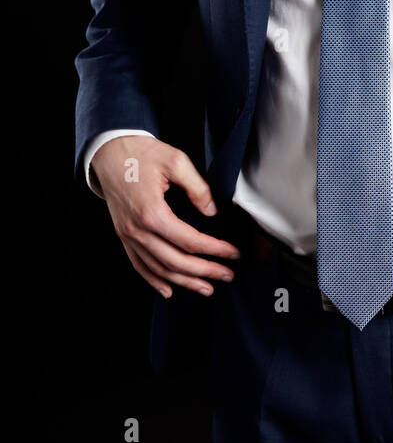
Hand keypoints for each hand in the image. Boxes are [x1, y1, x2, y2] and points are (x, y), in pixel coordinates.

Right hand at [91, 136, 240, 298]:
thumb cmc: (141, 153)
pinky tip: (168, 290)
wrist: (108, 152)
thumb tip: (212, 211)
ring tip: (206, 288)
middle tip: (228, 275)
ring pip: (158, 268)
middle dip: (205, 272)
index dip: (214, 250)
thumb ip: (197, 187)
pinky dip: (154, 280)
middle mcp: (137, 230)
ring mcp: (127, 235)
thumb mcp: (175, 161)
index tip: (234, 253)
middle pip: (175, 261)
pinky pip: (138, 265)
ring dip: (184, 281)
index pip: (189, 241)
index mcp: (151, 212)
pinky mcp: (123, 235)